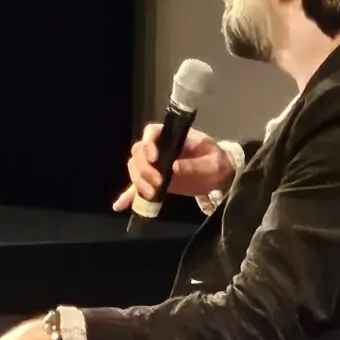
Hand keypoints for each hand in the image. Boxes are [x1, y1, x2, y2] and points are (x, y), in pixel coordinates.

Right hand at [112, 124, 235, 212]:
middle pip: (138, 153)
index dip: (148, 144)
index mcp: (172, 137)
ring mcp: (154, 166)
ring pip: (134, 169)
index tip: (155, 158)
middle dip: (144, 169)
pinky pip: (137, 187)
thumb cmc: (217, 162)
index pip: (151, 133)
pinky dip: (128, 196)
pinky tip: (119, 206)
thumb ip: (194, 164)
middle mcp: (159, 148)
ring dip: (139, 181)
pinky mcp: (154, 182)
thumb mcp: (212, 163)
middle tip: (158, 183)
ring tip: (152, 194)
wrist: (219, 175)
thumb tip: (174, 168)